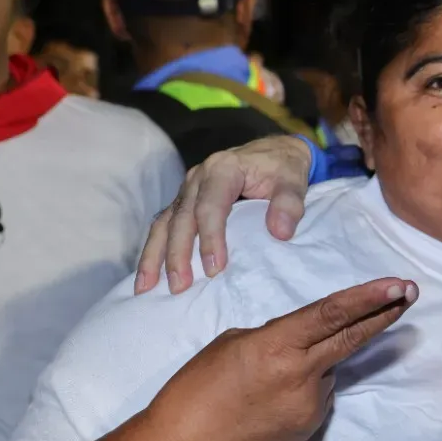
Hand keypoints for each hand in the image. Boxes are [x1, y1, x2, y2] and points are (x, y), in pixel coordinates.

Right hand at [135, 136, 312, 295]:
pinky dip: (154, 250)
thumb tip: (279, 232)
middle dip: (178, 254)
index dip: (211, 239)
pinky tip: (148, 275)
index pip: (210, 206)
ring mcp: (187, 189)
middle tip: (180, 286)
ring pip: (164, 223)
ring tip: (147, 287)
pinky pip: (163, 225)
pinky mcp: (184, 201)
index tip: (215, 269)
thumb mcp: (294, 180)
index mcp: (223, 169)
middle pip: (182, 218)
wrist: (273, 153)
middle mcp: (198, 177)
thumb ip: (289, 203)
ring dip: (155, 256)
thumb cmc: (282, 168)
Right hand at [151, 277, 417, 440]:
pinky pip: (317, 394)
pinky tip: (269, 399)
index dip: (369, 298)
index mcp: (276, 346)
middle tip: (410, 293)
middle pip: (353, 338)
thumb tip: (307, 342)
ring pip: (327, 369)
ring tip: (265, 379)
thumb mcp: (234, 343)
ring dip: (315, 362)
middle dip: (385, 314)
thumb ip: (278, 337)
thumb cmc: (197, 388)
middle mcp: (301, 375)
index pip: (332, 315)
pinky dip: (304, 387)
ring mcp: (309, 405)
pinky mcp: (310, 428)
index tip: (399, 284)